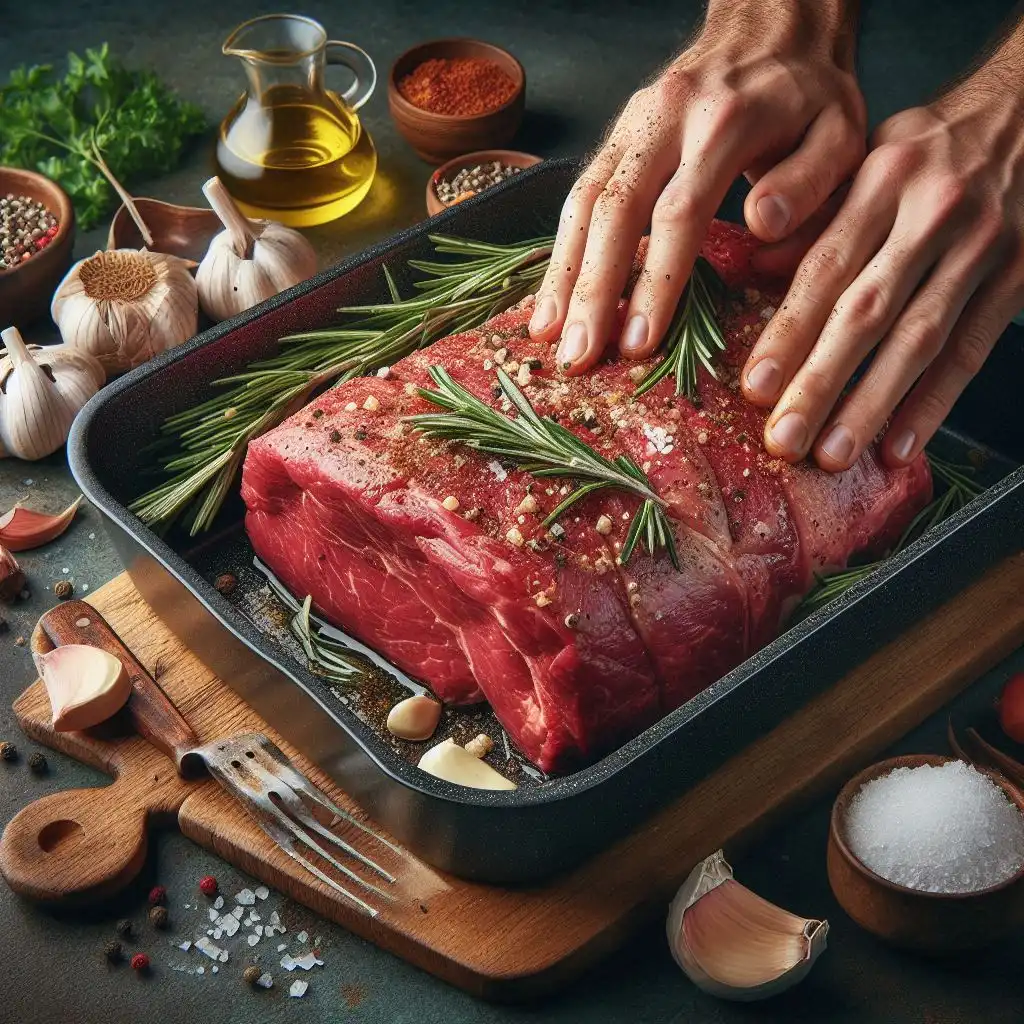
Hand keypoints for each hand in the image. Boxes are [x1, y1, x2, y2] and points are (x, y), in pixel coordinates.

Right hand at [529, 0, 865, 373]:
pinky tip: (550, 297)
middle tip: (578, 355)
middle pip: (614, 210)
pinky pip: (577, 194)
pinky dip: (559, 250)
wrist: (774, 26)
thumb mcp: (839, 132)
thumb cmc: (810, 97)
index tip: (640, 342)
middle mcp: (665, 117)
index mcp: (725, 122)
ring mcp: (631, 125)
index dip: (656, 281)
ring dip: (563, 274)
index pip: (679, 210)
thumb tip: (762, 227)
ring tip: (547, 336)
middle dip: (592, 289)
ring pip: (583, 201)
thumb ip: (809, 181)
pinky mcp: (615, 138)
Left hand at [742, 75, 1023, 470]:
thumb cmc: (928, 149)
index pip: (826, 269)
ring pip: (919, 339)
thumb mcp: (868, 159)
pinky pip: (971, 349)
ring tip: (833, 455)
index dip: (789, 332)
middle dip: (821, 382)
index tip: (755, 387)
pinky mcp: (1019, 275)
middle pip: (868, 312)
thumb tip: (751, 269)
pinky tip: (900, 445)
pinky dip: (935, 401)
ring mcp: (982, 247)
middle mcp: (932, 213)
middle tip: (783, 439)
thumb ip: (814, 218)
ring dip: (873, 404)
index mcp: (882, 180)